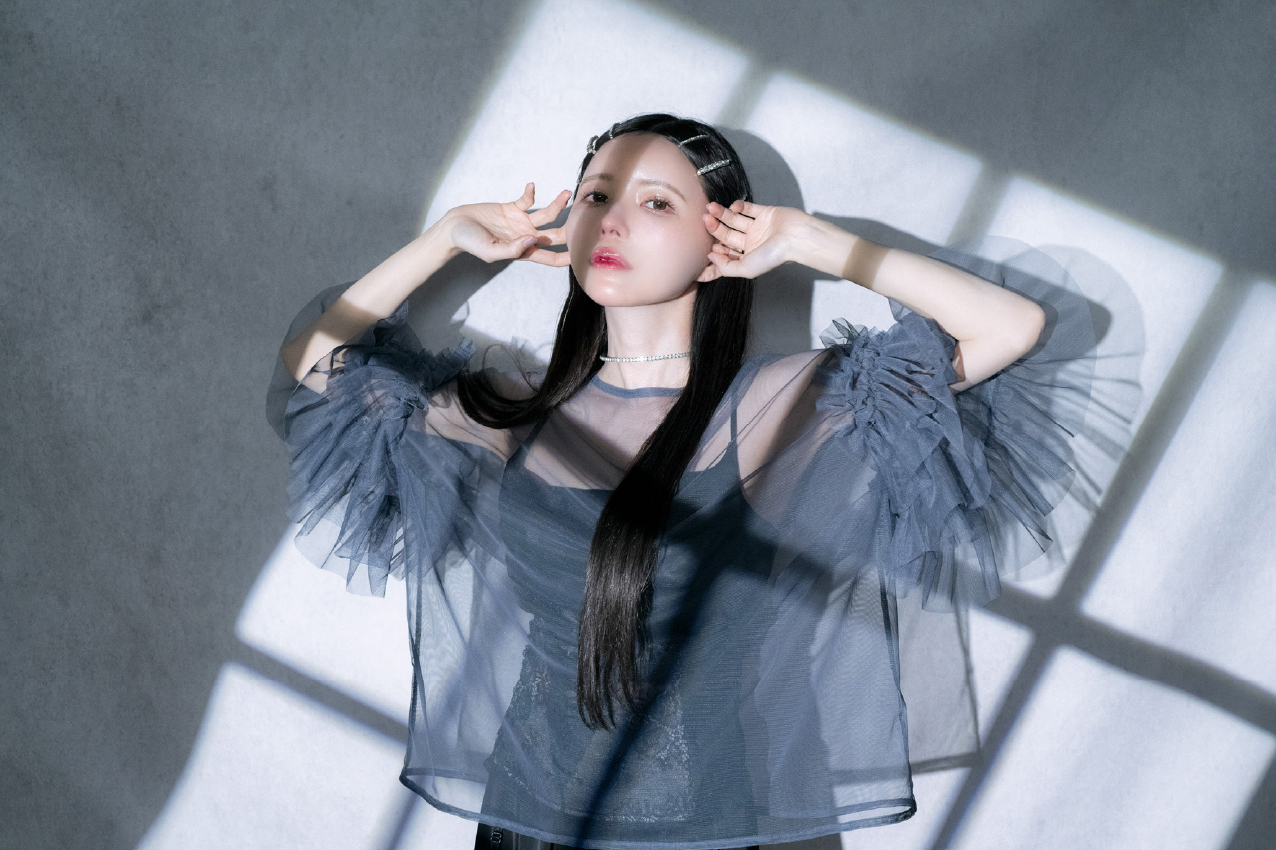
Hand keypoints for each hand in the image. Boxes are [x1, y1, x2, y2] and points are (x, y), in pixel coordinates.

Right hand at [445, 183, 570, 266]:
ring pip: (547, 214)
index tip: (581, 253)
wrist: (454, 228)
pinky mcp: (512, 208)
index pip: (550, 258)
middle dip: (570, 229)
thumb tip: (533, 240)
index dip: (566, 258)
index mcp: (523, 252)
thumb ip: (512, 249)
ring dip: (557, 204)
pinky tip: (530, 186)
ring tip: (566, 193)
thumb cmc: (471, 243)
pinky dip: (530, 193)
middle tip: (582, 219)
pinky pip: (527, 200)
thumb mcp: (490, 251)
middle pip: (555, 235)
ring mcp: (521, 222)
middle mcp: (526, 237)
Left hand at [702, 200, 807, 278]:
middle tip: (704, 219)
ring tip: (711, 207)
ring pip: (734, 220)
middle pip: (726, 235)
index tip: (701, 248)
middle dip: (714, 228)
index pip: (725, 255)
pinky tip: (734, 206)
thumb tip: (711, 257)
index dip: (712, 252)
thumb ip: (726, 266)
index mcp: (747, 258)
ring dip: (722, 213)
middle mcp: (751, 243)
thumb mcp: (746, 269)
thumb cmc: (775, 255)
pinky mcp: (765, 213)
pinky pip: (748, 208)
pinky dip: (739, 205)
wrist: (796, 237)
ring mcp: (758, 228)